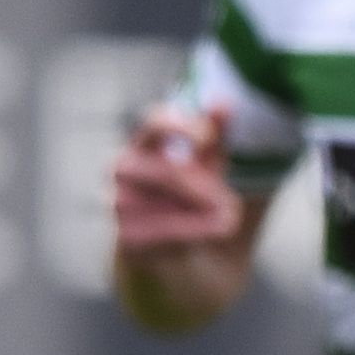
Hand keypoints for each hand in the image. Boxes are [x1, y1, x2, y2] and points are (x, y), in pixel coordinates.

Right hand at [109, 103, 245, 258]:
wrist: (175, 253)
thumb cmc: (191, 199)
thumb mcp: (208, 166)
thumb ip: (215, 136)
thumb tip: (224, 101)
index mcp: (145, 145)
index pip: (154, 122)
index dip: (180, 125)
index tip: (207, 137)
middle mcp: (125, 169)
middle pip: (170, 170)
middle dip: (207, 187)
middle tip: (233, 203)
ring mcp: (121, 202)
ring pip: (169, 203)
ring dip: (205, 212)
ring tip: (228, 218)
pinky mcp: (126, 236)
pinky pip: (167, 231)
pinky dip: (196, 232)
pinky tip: (212, 232)